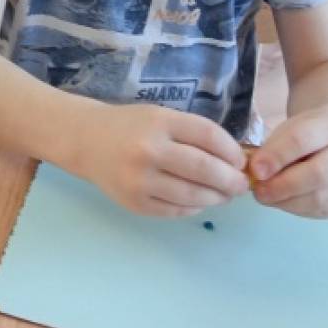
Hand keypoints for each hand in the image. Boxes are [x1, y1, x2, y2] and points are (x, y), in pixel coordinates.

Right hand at [72, 103, 249, 216]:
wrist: (86, 141)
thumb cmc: (130, 126)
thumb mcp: (160, 116)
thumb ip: (193, 134)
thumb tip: (234, 161)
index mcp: (159, 122)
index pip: (209, 136)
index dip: (232, 151)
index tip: (241, 160)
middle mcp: (149, 151)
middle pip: (205, 168)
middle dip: (231, 179)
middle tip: (241, 184)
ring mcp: (140, 180)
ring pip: (193, 195)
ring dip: (217, 197)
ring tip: (225, 195)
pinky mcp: (135, 203)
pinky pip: (176, 210)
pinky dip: (194, 207)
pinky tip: (200, 201)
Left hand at [249, 106, 327, 218]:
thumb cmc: (304, 135)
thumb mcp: (286, 131)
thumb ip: (272, 150)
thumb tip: (255, 174)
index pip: (302, 141)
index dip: (276, 157)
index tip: (255, 170)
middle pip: (318, 174)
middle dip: (283, 186)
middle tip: (259, 191)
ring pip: (320, 199)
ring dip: (287, 202)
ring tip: (266, 197)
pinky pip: (322, 211)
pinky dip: (297, 210)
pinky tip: (283, 201)